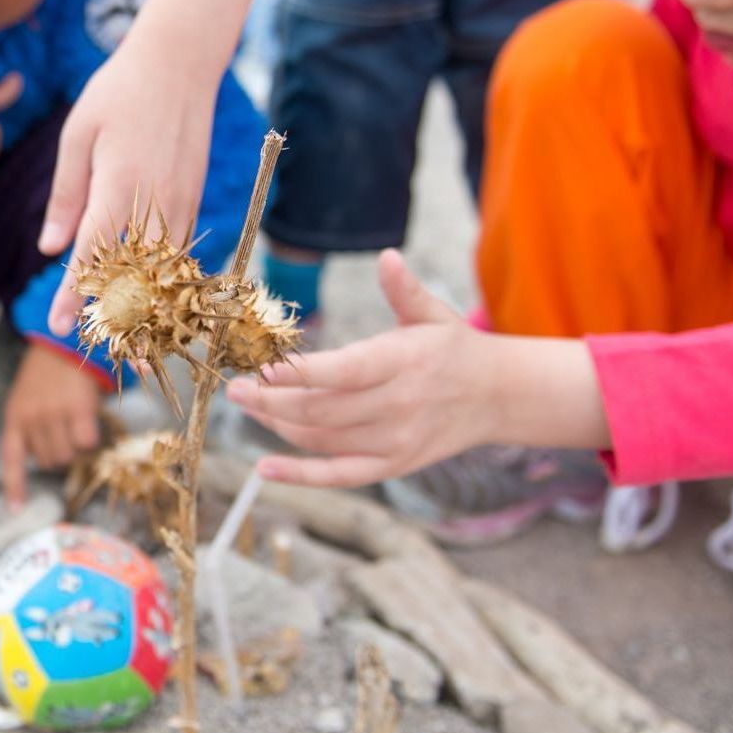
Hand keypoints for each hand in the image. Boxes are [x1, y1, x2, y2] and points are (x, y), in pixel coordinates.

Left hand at [0, 344, 103, 506]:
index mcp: (14, 416)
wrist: (65, 339)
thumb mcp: (28, 397)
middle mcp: (31, 418)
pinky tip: (90, 422)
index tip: (15, 510)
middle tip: (66, 433)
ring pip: (67, 455)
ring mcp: (54, 414)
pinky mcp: (78, 409)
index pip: (12, 459)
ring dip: (76, 447)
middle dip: (59, 454)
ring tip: (77, 425)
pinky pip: (86, 442)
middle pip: (47, 462)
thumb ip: (31, 426)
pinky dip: (90, 438)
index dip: (15, 487)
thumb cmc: (47, 372)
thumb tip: (49, 460)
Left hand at [40, 0, 268, 334]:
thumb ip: (66, 195)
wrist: (180, 63)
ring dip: (145, 304)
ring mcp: (182, 204)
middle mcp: (155, 203)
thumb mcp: (78, 136)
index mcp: (119, 187)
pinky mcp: (194, 200)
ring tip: (129, 336)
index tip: (59, 327)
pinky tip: (150, 296)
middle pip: (135, 275)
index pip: (92, 255)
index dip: (76, 295)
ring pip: (163, 270)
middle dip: (118, 315)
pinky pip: (178, 251)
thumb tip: (50, 249)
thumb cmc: (119, 93)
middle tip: (98, 348)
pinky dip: (165, 278)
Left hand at [226, 251, 490, 487]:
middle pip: (322, 411)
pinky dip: (301, 475)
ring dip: (279, 425)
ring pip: (322, 440)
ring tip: (250, 407)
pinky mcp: (391, 465)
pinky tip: (265, 468)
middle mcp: (397, 406)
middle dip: (272, 402)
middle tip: (234, 389)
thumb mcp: (434, 314)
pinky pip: (340, 475)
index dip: (302, 374)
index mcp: (402, 362)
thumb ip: (404, 290)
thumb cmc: (454, 348)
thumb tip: (387, 257)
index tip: (265, 369)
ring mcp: (394, 441)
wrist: (497, 397)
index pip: (345, 372)